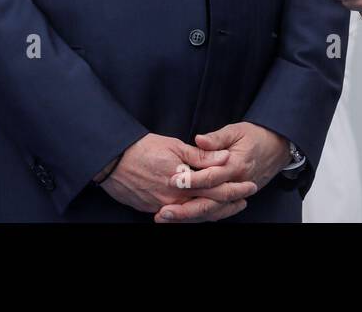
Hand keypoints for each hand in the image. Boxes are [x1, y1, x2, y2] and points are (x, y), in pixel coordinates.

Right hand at [95, 133, 255, 220]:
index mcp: (184, 181)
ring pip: (195, 214)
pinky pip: (179, 216)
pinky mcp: (153, 210)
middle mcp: (175, 199)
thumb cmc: (143, 149)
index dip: (235, 188)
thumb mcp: (175, 146)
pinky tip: (203, 210)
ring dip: (214, 211)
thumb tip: (224, 158)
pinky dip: (194, 213)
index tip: (249, 186)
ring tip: (229, 207)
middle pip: (209, 206)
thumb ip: (201, 156)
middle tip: (244, 201)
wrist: (112, 161)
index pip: (216, 188)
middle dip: (229, 205)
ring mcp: (163, 207)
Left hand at [154, 122, 290, 222]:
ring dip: (190, 217)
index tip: (171, 181)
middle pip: (210, 202)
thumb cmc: (255, 136)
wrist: (278, 147)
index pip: (211, 177)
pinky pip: (218, 212)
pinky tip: (184, 219)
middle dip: (185, 209)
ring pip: (213, 211)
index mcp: (236, 165)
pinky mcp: (236, 198)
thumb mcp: (236, 130)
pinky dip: (201, 217)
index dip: (191, 180)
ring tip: (167, 218)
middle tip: (164, 212)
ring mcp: (237, 194)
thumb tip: (199, 139)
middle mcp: (237, 183)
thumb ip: (216, 138)